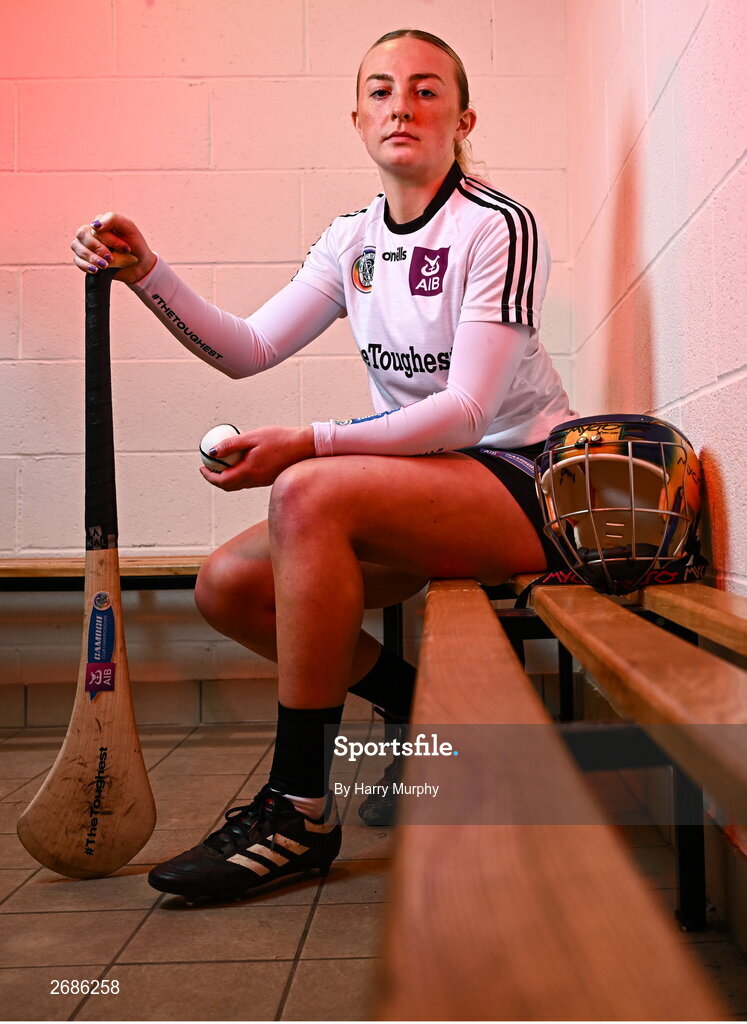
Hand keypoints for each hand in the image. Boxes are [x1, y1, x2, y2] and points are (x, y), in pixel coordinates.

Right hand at [71, 212, 156, 284]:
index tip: (126, 249)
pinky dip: (85, 265)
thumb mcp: (129, 228)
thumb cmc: (134, 245)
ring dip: (91, 257)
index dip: (110, 240)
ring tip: (105, 266)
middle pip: (82, 234)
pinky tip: (95, 270)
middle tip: (111, 258)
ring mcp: (85, 245)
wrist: (139, 266)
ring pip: (76, 246)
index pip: (95, 228)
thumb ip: (113, 219)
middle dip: (98, 248)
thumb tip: (94, 225)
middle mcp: (90, 232)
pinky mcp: (84, 259)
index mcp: (100, 223)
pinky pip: (76, 260)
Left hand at [200, 426, 316, 489]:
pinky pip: (248, 481)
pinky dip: (238, 475)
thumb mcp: (252, 437)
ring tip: (221, 465)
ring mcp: (262, 481)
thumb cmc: (280, 439)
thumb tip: (212, 452)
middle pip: (229, 486)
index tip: (201, 467)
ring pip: (238, 485)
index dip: (209, 476)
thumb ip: (231, 445)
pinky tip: (239, 463)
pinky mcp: (268, 479)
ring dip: (226, 478)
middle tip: (208, 468)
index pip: (222, 480)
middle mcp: (255, 480)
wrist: (304, 447)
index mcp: (249, 471)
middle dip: (215, 479)